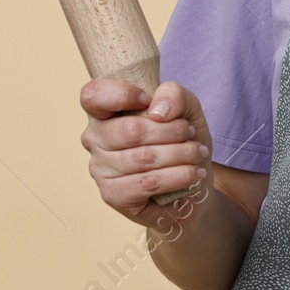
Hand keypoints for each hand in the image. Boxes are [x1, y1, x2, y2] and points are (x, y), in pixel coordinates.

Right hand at [80, 79, 212, 228]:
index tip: (149, 100)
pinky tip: (192, 173)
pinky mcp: (113, 195)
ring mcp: (100, 169)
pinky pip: (147, 183)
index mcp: (104, 111)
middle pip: (130, 130)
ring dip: (181, 154)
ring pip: (143, 158)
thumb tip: (157, 110)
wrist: (192, 183)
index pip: (92, 95)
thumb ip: (174, 94)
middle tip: (191, 133)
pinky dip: (178, 176)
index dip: (122, 94)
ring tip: (197, 153)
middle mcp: (95, 139)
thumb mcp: (186, 107)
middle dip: (172, 131)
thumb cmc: (180, 141)